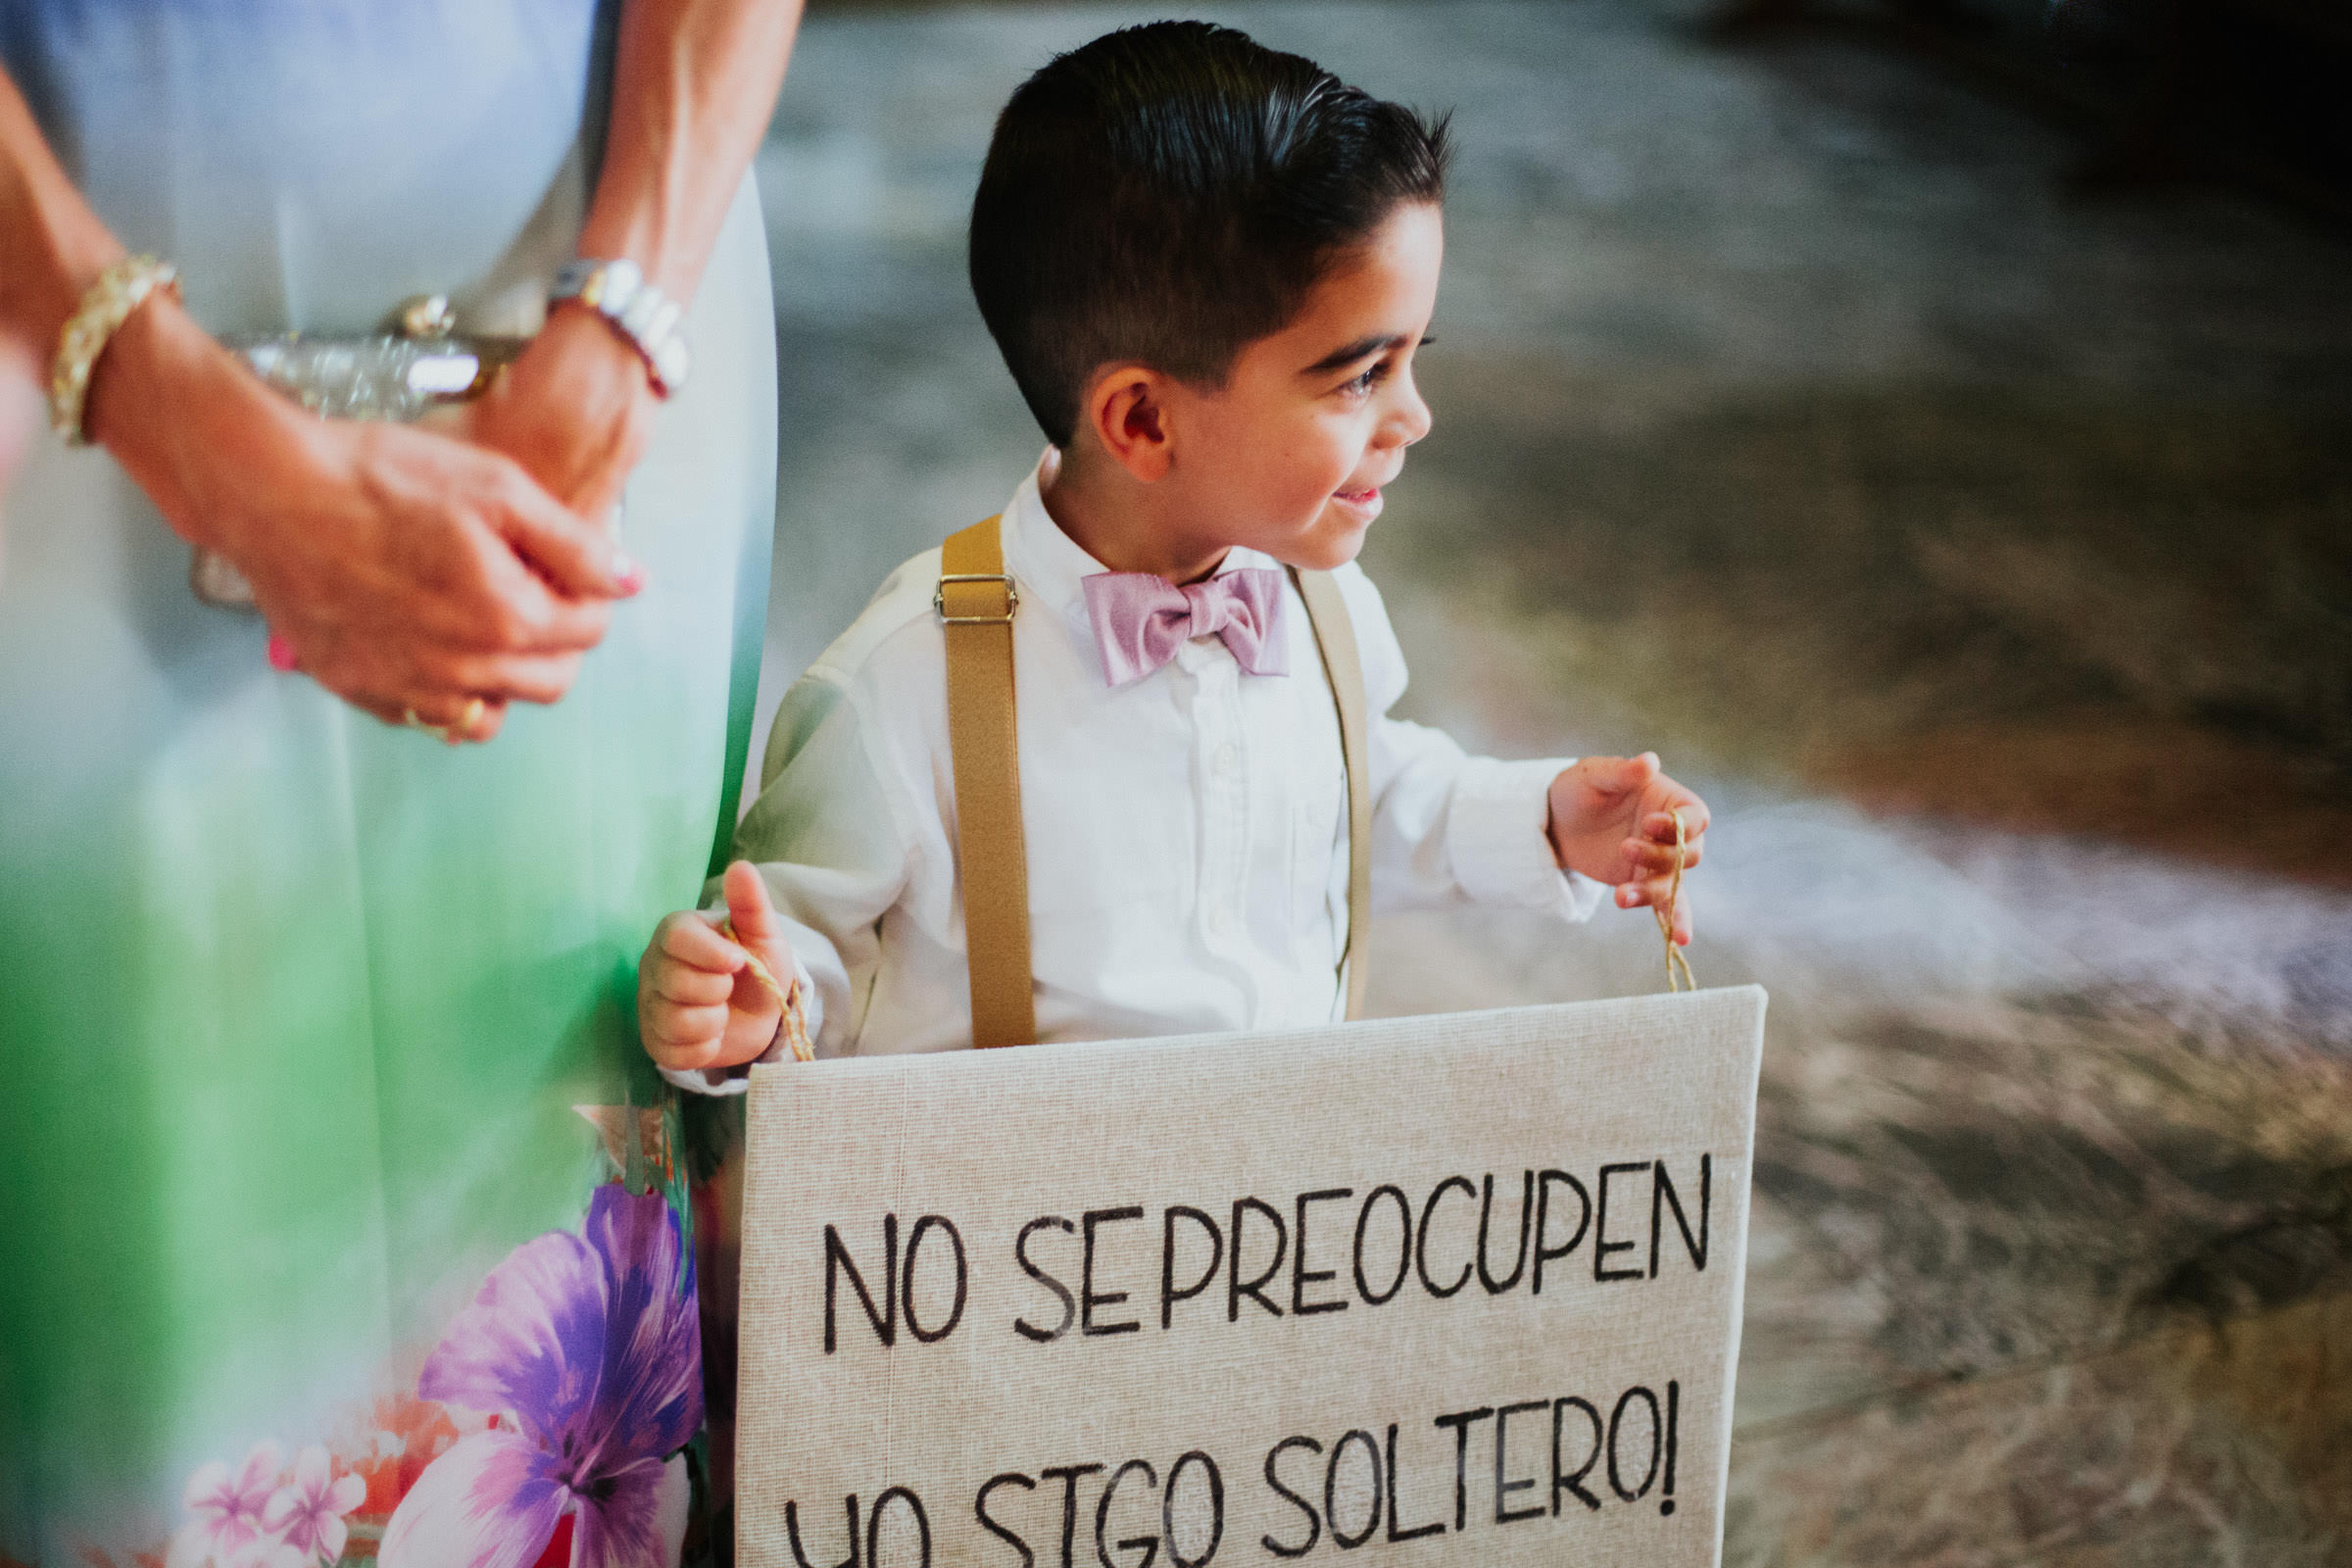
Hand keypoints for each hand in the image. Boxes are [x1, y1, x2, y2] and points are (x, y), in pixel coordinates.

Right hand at [87, 299, 641, 738]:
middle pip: (550, 681)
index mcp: (508, 618)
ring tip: (482, 622)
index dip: (588, 597)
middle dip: (557, 642)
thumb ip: (574, 544)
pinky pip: (427, 716)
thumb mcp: (497, 487)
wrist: (271, 492)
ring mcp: (409, 688)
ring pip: (491, 712)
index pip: (588, 631)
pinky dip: (444, 692)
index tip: (565, 571)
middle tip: (529, 595)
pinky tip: (431, 643)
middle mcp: (464, 669)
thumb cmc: (382, 478)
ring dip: (504, 676)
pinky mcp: (361, 689)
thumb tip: (630, 582)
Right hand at [637, 861, 797, 1075]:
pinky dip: (703, 1049)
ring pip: (674, 1021)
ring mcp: (649, 1005)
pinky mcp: (653, 1041)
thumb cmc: (757, 966)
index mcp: (676, 932)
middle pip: (675, 982)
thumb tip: (740, 867)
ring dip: (713, 1023)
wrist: (759, 1013)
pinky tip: (711, 1035)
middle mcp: (653, 965)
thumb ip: (751, 902)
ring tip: (721, 1012)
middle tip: (729, 988)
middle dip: (717, 991)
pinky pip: (673, 1053)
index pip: (675, 937)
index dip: (711, 953)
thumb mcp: (763, 933)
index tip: (739, 961)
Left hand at [1546, 752, 1709, 944]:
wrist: (1556, 820)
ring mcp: (1660, 862)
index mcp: (1671, 801)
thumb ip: (1622, 772)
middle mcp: (1674, 834)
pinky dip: (1674, 922)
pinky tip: (1679, 942)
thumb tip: (1649, 761)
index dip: (1679, 825)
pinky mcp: (1643, 884)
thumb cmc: (1581, 788)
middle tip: (1624, 848)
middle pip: (1687, 854)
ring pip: (1673, 883)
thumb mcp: (1595, 775)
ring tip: (1621, 897)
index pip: (1695, 817)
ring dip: (1653, 892)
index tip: (1650, 823)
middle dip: (1659, 857)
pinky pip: (1666, 905)